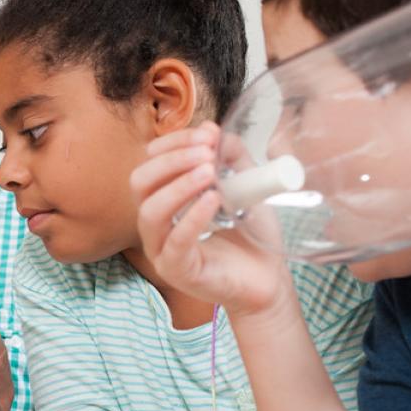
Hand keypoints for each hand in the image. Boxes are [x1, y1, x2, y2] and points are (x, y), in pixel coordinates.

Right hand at [132, 122, 292, 316]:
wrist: (270, 279)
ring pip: (149, 212)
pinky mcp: (178, 272)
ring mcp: (162, 250)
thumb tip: (211, 130)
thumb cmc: (251, 235)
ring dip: (178, 186)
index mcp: (165, 201)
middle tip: (205, 154)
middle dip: (171, 161)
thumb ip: (229, 157)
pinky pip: (175, 242)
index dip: (173, 144)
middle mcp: (156, 225)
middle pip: (139, 183)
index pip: (150, 163)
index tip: (206, 135)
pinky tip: (213, 201)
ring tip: (209, 173)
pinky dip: (192, 217)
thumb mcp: (243, 185)